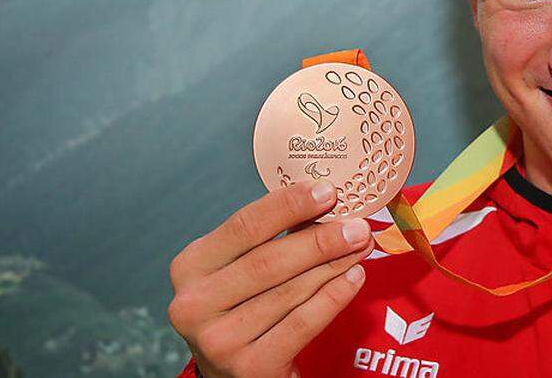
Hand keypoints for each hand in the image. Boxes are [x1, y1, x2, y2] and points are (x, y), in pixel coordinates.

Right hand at [167, 181, 371, 376]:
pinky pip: (302, 323)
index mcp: (190, 266)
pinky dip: (333, 297)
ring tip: (361, 246)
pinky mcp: (249, 367)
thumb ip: (270, 239)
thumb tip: (324, 204)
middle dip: (319, 240)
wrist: (235, 375)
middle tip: (357, 225)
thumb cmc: (241, 309)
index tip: (327, 192)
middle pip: (268, 260)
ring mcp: (219, 339)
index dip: (288, 206)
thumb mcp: (239, 270)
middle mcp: (194, 304)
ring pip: (289, 291)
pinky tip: (353, 278)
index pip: (244, 226)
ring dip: (333, 265)